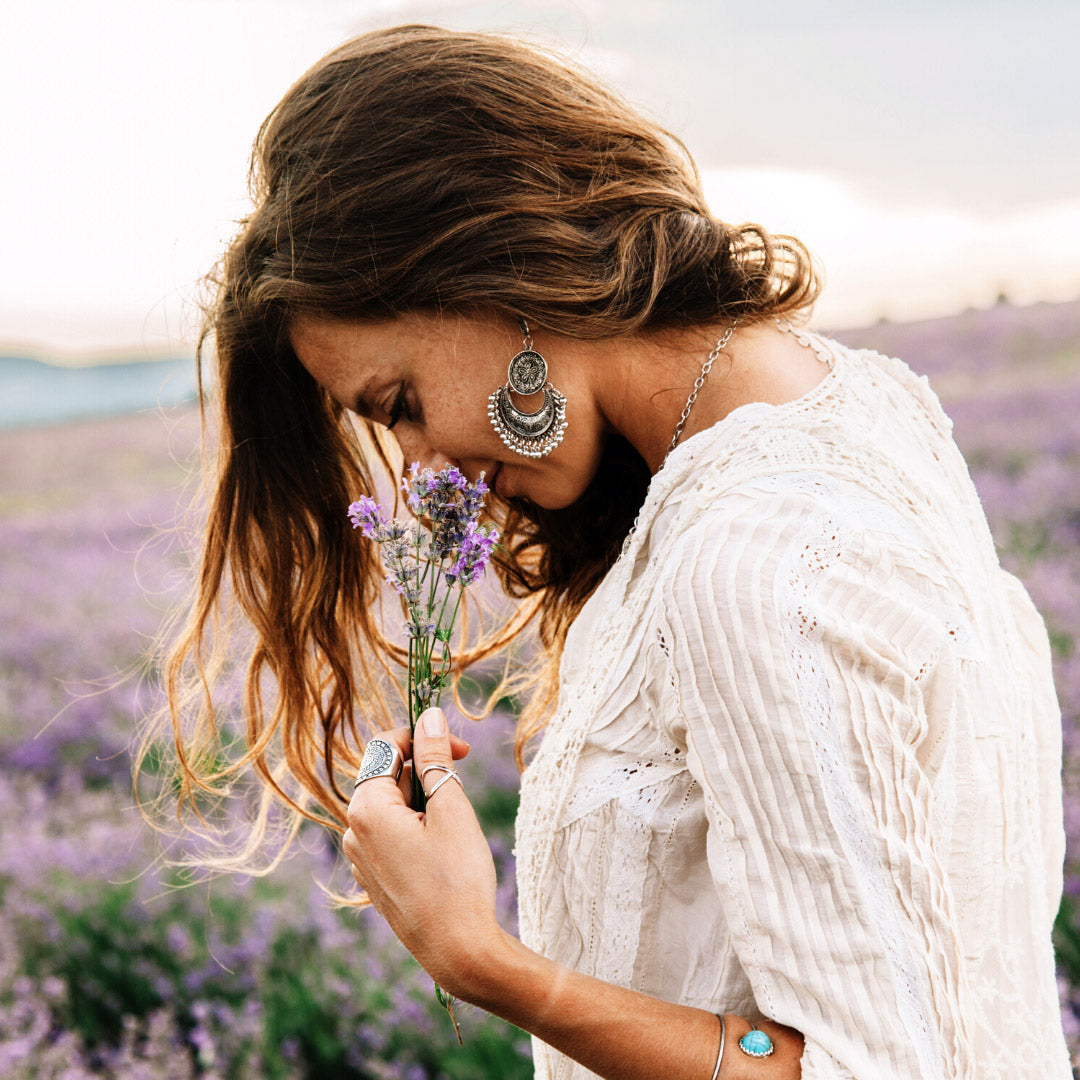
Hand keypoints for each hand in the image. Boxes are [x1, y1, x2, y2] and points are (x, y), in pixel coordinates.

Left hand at [343, 708, 503, 998]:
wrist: (458, 950)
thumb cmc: (457, 878)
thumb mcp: (451, 808)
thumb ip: (435, 757)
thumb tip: (429, 715)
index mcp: (366, 809)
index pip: (385, 747)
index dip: (423, 737)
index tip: (462, 747)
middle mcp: (353, 831)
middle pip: (388, 776)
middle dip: (425, 770)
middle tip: (463, 782)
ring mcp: (361, 859)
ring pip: (391, 807)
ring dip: (423, 799)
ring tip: (455, 823)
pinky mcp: (374, 879)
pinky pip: (391, 835)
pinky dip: (416, 827)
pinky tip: (442, 849)